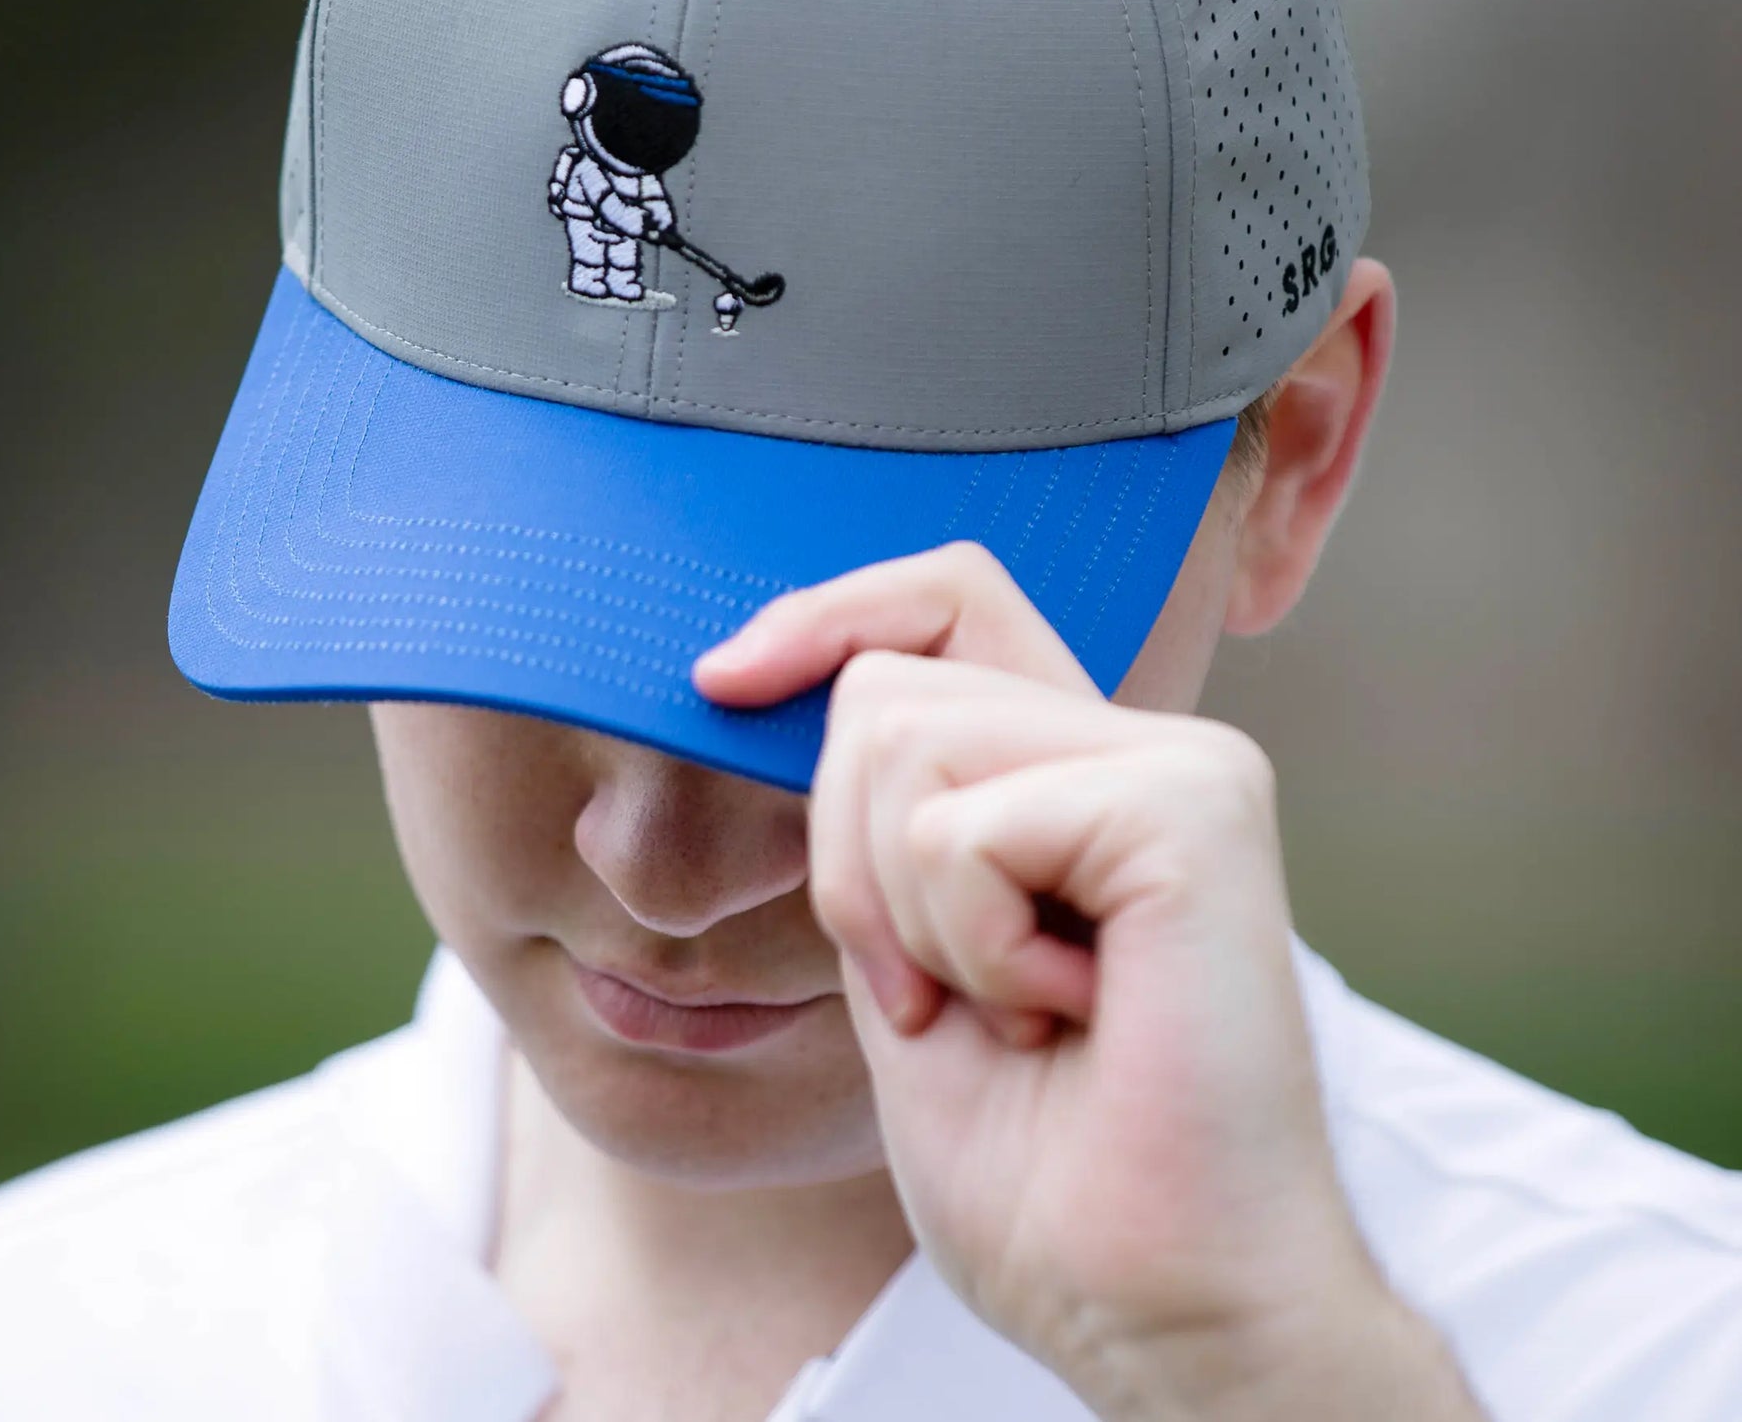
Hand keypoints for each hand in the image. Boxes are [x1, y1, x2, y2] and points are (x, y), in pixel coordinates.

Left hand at [694, 543, 1484, 1421]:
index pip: (942, 601)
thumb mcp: (907, 957)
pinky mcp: (1192, 805)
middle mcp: (1138, 744)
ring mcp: (1178, 764)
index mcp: (1076, 773)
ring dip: (905, 921)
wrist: (1158, 1310)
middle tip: (934, 996)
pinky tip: (1068, 1016)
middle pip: (882, 687)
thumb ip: (876, 824)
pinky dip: (968, 949)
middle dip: (844, 859)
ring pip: (899, 741)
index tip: (721, 681)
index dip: (824, 616)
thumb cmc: (1040, 1167)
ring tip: (1014, 1012)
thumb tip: (767, 690)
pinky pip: (962, 829)